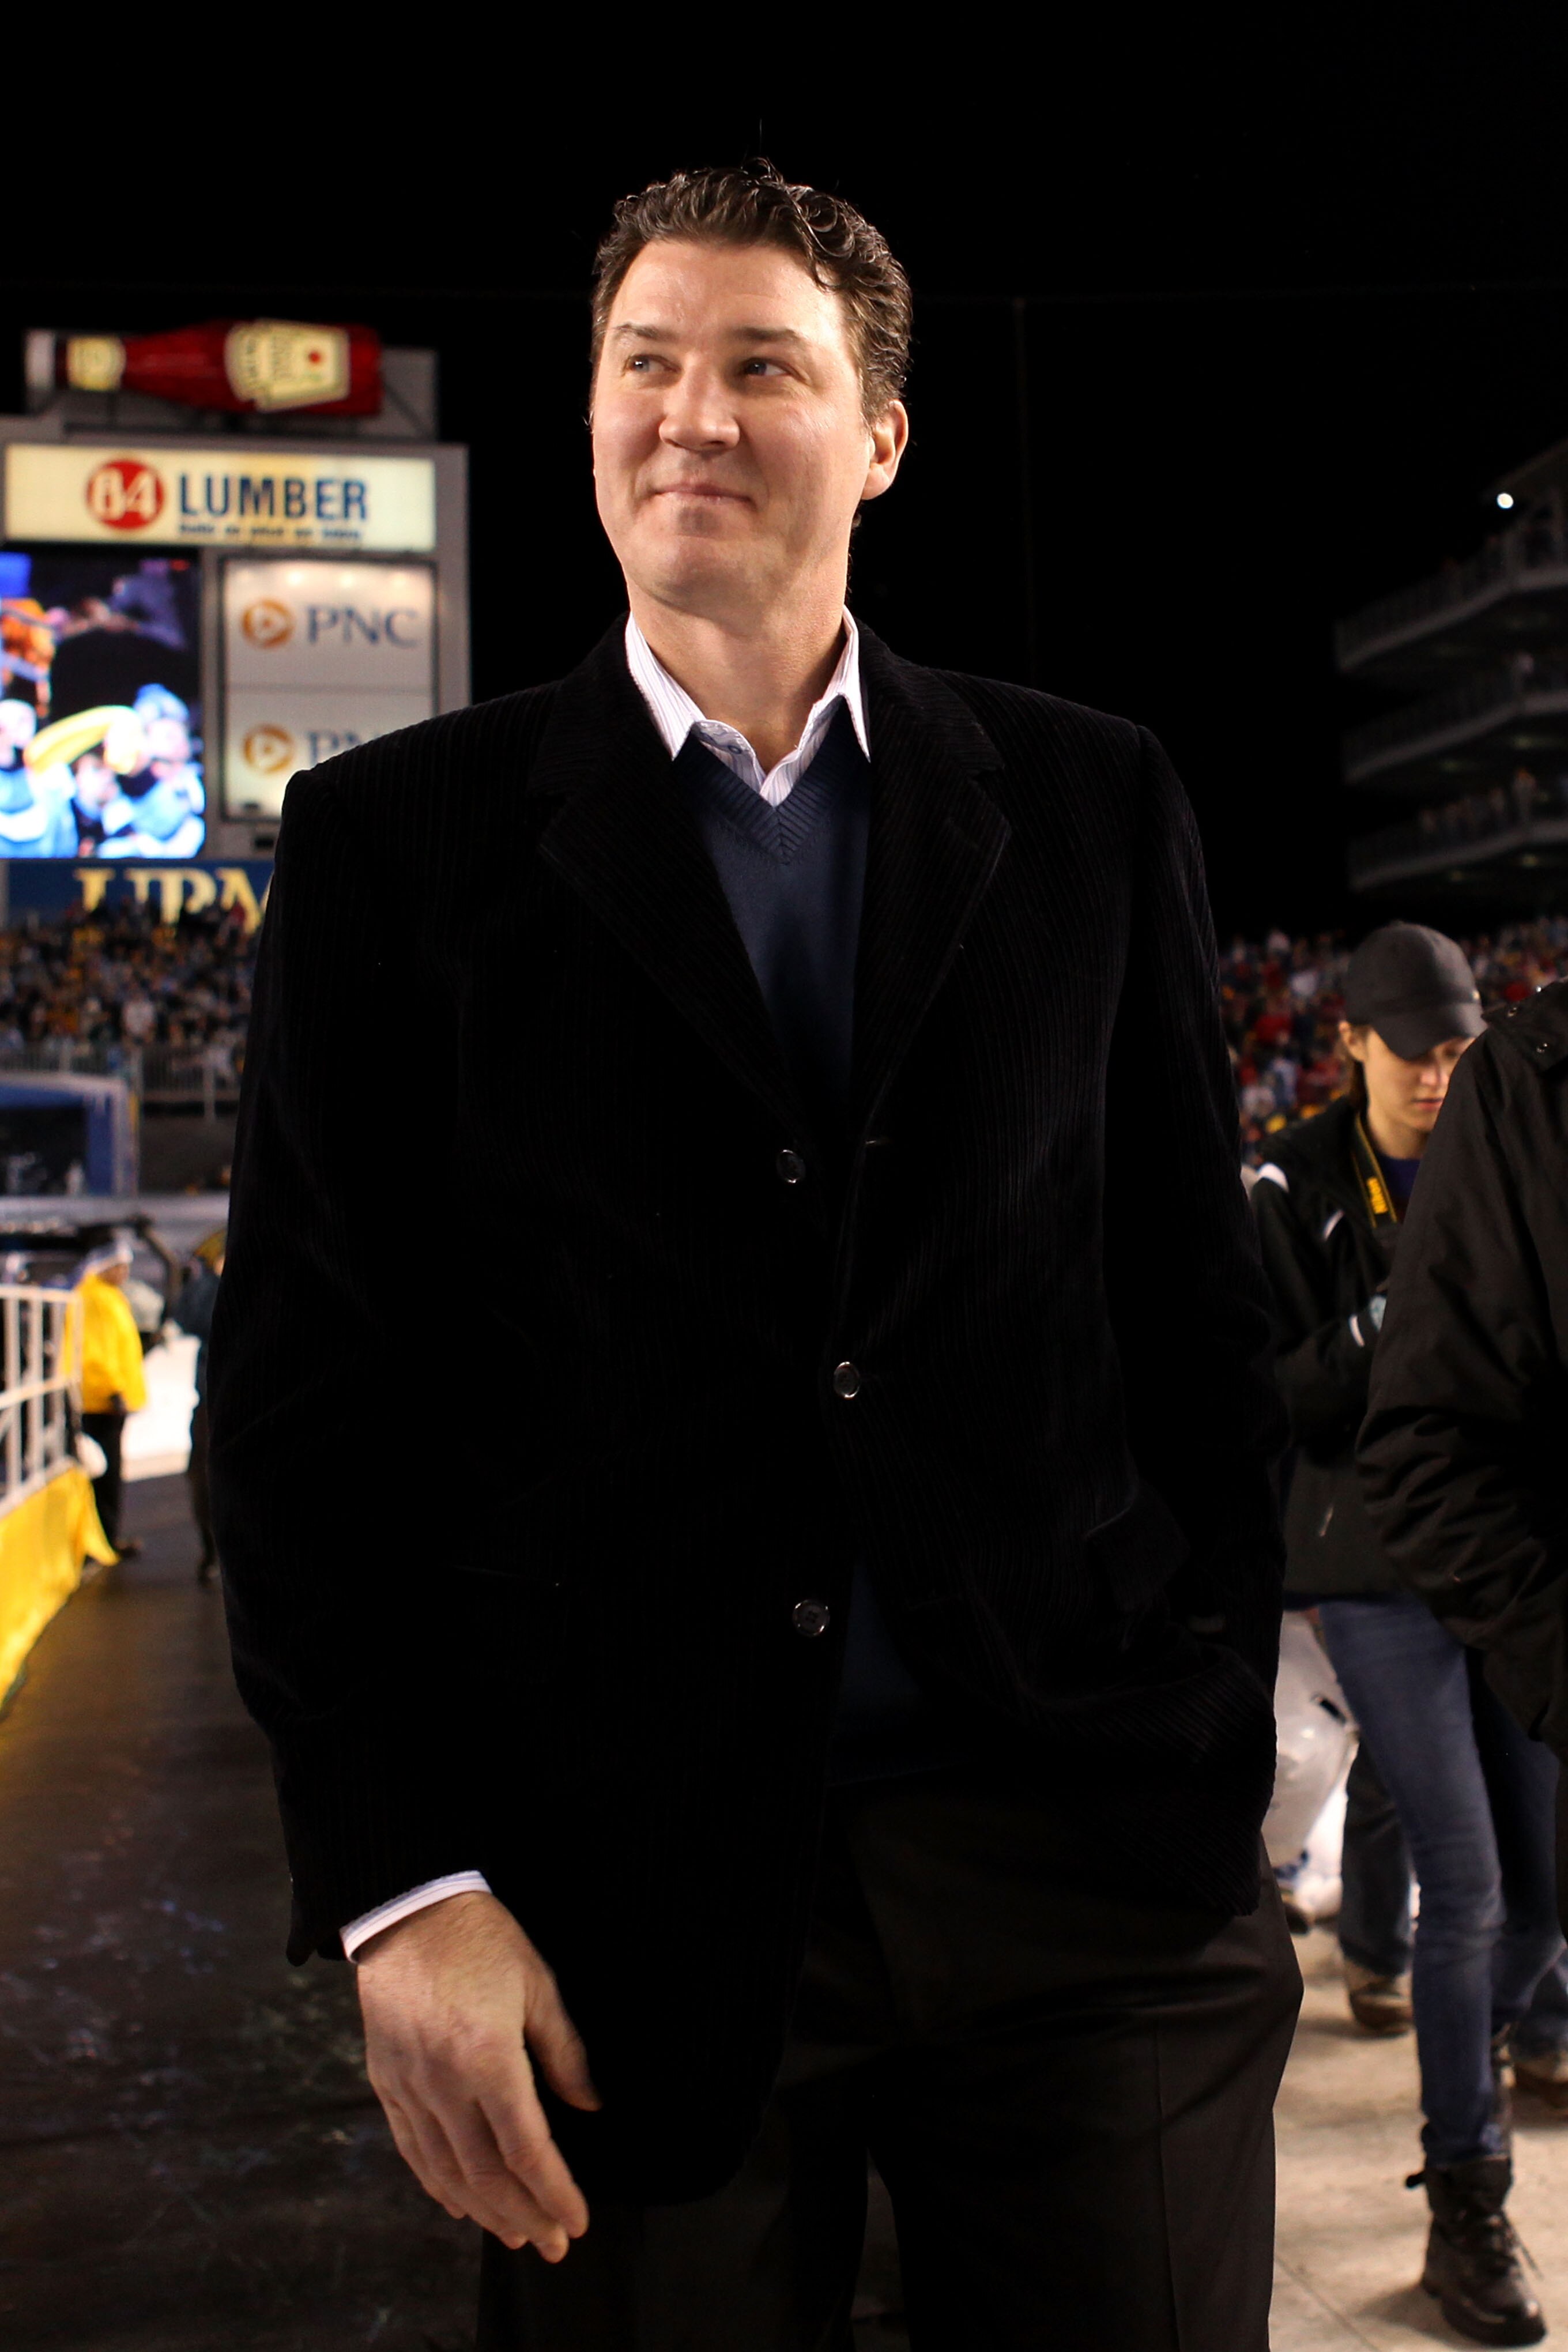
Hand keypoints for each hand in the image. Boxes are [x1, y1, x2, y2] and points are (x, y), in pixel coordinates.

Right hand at [355, 1890, 599, 2257]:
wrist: (408, 1909)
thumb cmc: (483, 1940)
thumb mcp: (538, 1984)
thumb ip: (564, 2051)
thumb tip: (589, 2105)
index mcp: (488, 2056)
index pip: (526, 2148)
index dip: (554, 2191)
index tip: (576, 2220)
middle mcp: (444, 2081)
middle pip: (486, 2174)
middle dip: (524, 2216)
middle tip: (553, 2244)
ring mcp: (410, 2085)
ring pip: (447, 2171)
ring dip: (484, 2211)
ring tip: (515, 2235)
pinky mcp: (386, 2081)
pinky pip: (412, 2148)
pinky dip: (437, 2184)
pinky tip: (459, 2204)